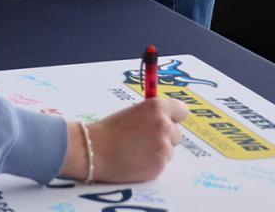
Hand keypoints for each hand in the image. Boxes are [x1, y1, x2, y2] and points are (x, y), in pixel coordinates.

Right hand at [59, 98, 187, 182]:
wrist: (92, 150)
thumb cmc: (108, 129)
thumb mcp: (132, 113)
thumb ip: (152, 115)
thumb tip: (168, 119)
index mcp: (157, 108)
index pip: (182, 111)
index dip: (173, 116)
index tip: (167, 120)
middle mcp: (164, 126)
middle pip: (177, 132)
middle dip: (165, 136)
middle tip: (143, 138)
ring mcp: (164, 148)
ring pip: (169, 150)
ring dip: (158, 150)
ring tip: (135, 149)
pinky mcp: (159, 166)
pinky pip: (161, 163)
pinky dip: (151, 163)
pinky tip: (134, 159)